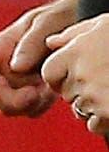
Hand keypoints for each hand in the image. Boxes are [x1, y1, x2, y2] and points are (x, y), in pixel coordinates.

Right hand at [0, 0, 77, 116]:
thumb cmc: (63, 14)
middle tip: (33, 94)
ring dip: (26, 105)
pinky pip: (31, 108)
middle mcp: (8, 65)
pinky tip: (53, 92)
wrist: (83, 19)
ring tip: (46, 91)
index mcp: (4, 46)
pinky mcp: (40, 90)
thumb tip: (15, 67)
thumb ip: (31, 42)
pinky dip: (39, 106)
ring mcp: (23, 80)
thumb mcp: (48, 22)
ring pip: (11, 106)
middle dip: (9, 101)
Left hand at [41, 15, 108, 134]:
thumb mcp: (102, 25)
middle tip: (99, 81)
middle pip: (65, 93)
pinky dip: (101, 121)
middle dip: (76, 90)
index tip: (71, 75)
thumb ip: (73, 34)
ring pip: (79, 110)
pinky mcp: (108, 115)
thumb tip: (50, 43)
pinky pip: (94, 126)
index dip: (58, 75)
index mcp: (75, 53)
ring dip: (90, 106)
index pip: (49, 73)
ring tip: (108, 91)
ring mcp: (95, 98)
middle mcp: (81, 76)